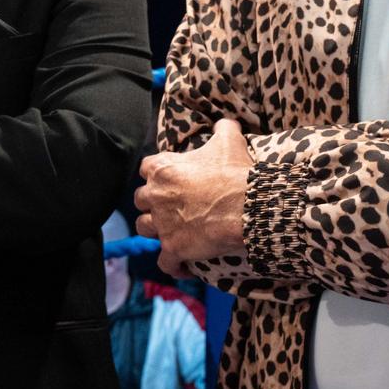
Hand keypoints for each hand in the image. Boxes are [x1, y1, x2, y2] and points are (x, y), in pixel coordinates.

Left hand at [134, 119, 251, 277]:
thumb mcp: (230, 141)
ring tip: (170, 231)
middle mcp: (156, 196)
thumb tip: (226, 123)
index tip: (168, 178)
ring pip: (144, 227)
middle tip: (170, 205)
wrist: (248, 206)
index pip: (146, 168)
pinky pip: (164, 262)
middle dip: (152, 202)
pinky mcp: (174, 247)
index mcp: (163, 169)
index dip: (156, 174)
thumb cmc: (235, 172)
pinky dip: (172, 265)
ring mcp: (163, 224)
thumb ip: (223, 128)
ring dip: (155, 229)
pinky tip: (182, 265)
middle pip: (141, 199)